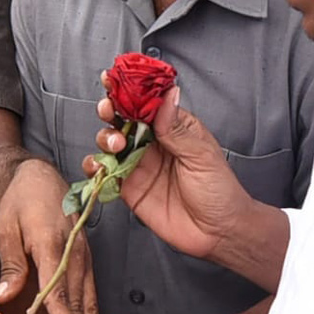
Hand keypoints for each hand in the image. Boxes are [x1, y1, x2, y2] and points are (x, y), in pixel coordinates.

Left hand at [0, 159, 102, 313]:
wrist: (39, 177)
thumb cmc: (19, 203)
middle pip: (80, 302)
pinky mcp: (86, 256)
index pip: (59, 292)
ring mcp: (84, 254)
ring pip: (90, 299)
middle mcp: (74, 251)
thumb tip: (3, 298)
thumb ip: (10, 265)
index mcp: (52, 244)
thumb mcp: (5, 228)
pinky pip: (90, 290)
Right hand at [89, 83, 248, 261]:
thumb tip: (168, 95)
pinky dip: (95, 167)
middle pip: (122, 119)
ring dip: (104, 138)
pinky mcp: (129, 188)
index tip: (112, 80)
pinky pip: (105, 173)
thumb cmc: (219, 191)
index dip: (128, 90)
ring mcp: (139, 164)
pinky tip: (98, 166)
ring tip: (115, 145)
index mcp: (173, 127)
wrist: (218, 233)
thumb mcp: (201, 155)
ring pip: (110, 142)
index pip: (146, 103)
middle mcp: (153, 143)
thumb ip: (177, 128)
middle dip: (110, 110)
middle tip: (108, 110)